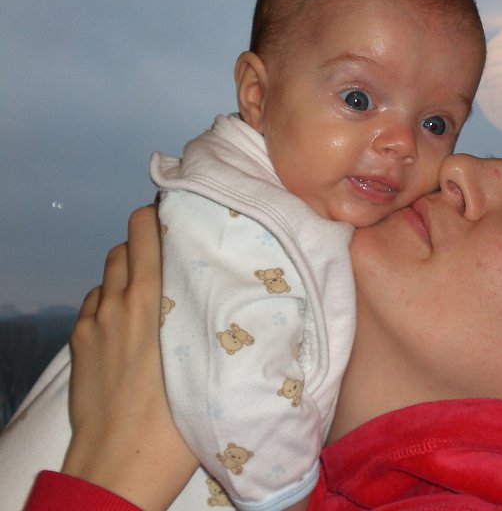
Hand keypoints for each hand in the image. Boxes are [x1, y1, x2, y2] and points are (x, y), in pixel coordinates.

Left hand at [62, 205, 197, 509]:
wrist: (121, 465)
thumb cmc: (177, 420)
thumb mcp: (209, 363)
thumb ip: (214, 322)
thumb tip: (242, 300)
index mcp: (151, 301)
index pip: (144, 233)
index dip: (156, 217)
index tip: (176, 215)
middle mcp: (117, 303)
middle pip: (123, 247)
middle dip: (144, 243)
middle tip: (170, 255)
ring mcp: (93, 324)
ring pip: (107, 275)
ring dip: (126, 272)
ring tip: (151, 291)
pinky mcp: (79, 345)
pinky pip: (93, 304)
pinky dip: (108, 301)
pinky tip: (126, 323)